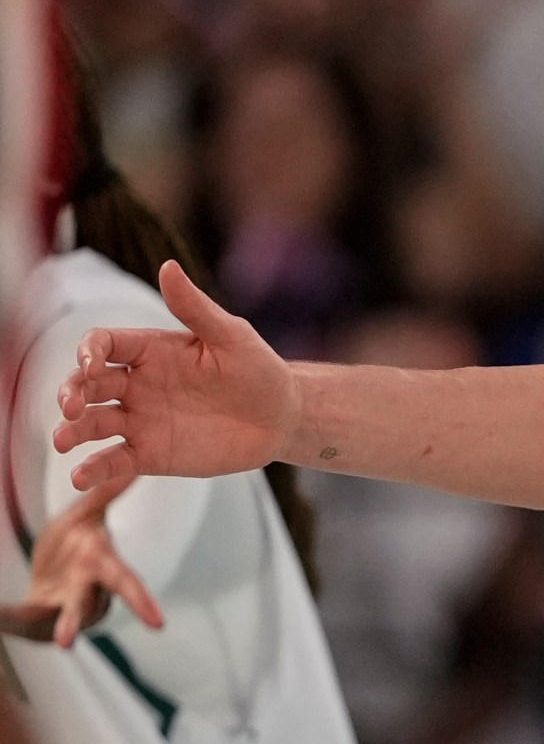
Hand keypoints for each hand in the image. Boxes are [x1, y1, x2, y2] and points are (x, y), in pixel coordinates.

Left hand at [24, 472, 162, 645]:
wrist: (49, 570)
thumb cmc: (73, 544)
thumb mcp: (84, 516)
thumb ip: (104, 494)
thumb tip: (134, 469)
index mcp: (101, 566)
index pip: (126, 585)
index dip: (143, 604)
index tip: (159, 625)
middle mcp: (86, 594)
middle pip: (83, 611)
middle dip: (72, 625)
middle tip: (64, 642)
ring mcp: (61, 610)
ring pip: (48, 622)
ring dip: (28, 625)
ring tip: (10, 623)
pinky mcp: (35, 620)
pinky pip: (19, 620)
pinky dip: (5, 618)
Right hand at [51, 261, 296, 489]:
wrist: (281, 418)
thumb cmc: (259, 370)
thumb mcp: (231, 336)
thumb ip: (195, 308)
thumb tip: (169, 267)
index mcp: (151, 351)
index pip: (103, 345)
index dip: (89, 352)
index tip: (91, 364)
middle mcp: (137, 384)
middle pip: (87, 384)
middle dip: (71, 392)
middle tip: (70, 407)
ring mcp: (140, 419)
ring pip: (92, 423)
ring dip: (71, 430)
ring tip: (62, 440)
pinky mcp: (150, 453)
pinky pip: (113, 460)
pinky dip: (92, 468)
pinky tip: (79, 476)